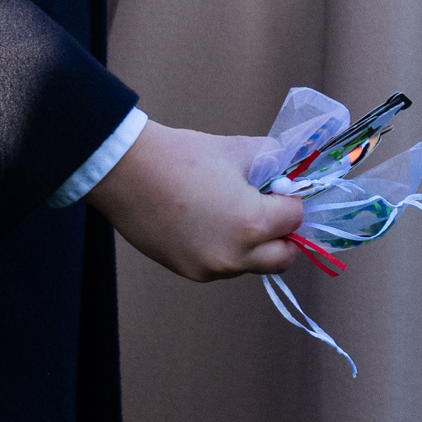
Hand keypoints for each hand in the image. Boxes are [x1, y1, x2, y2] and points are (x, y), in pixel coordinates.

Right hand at [88, 121, 303, 280]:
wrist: (126, 171)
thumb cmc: (181, 156)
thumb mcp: (237, 150)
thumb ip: (274, 160)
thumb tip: (289, 171)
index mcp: (252, 223)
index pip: (296, 219)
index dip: (291, 200)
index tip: (278, 188)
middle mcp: (235, 255)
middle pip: (284, 258)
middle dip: (284, 236)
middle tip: (270, 213)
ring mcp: (210, 269)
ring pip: (252, 265)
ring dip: (254, 246)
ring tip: (230, 214)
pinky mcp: (188, 272)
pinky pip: (222, 267)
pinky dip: (226, 250)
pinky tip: (205, 223)